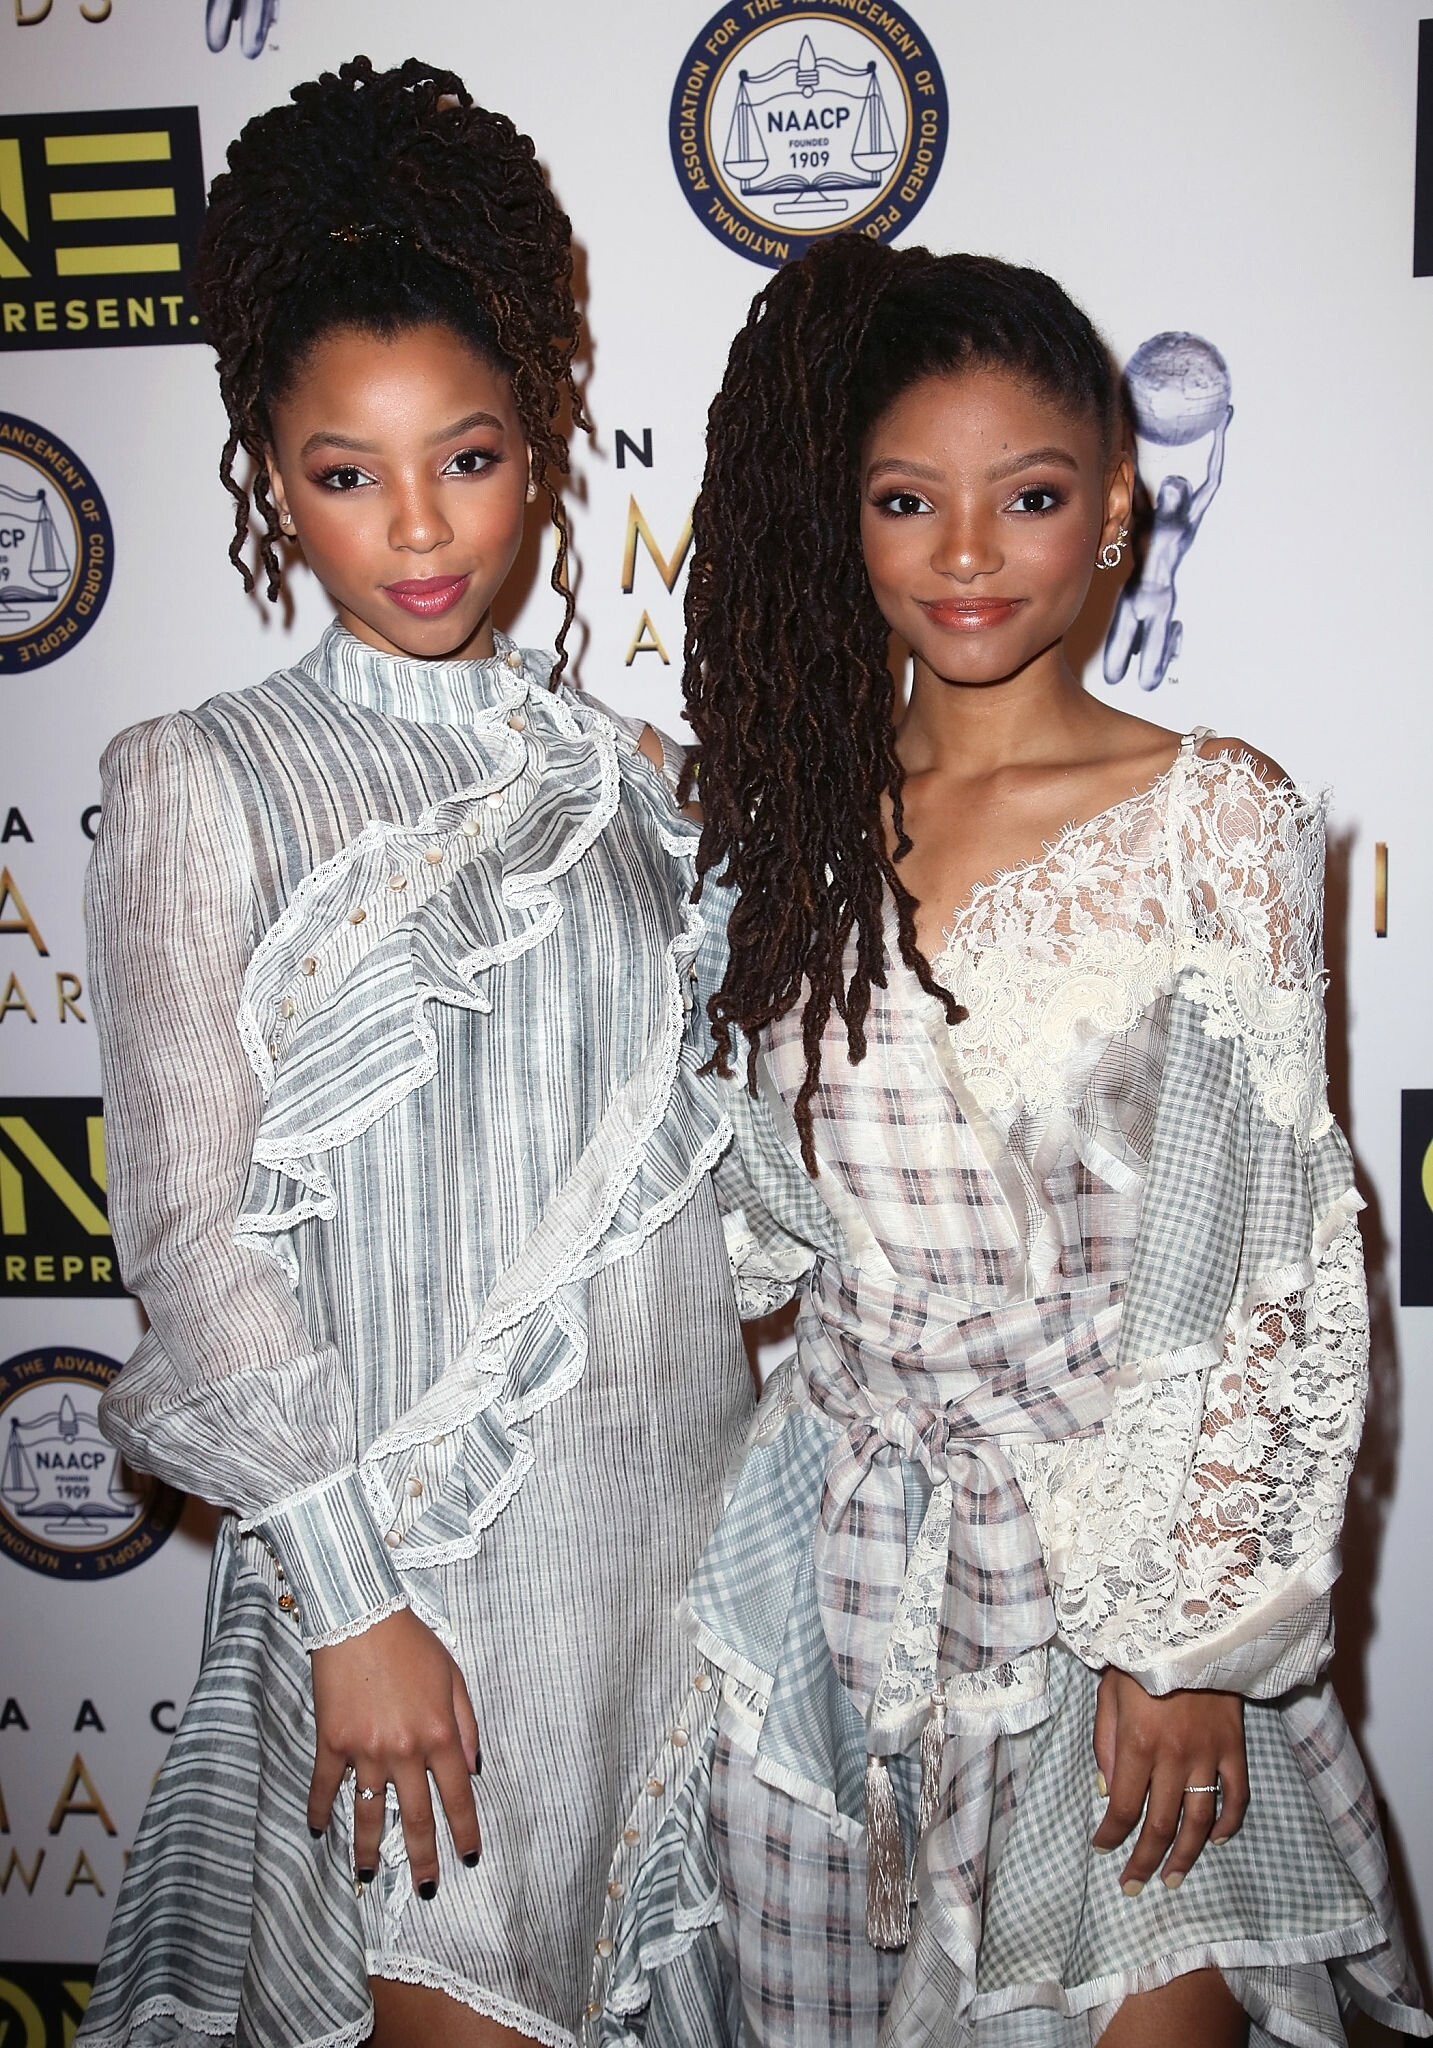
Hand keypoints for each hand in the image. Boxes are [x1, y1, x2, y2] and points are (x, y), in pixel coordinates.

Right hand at [308, 1607, 481, 1895]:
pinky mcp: (332, 1742)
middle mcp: (404, 1750)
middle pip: (415, 1817)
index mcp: (440, 1735)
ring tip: (369, 1875)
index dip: (464, 1830)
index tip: (468, 1857)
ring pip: (368, 1813)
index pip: (458, 1796)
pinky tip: (317, 1830)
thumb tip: (473, 1768)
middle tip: (427, 1888)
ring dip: (368, 1849)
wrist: (360, 1617)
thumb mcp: (454, 1677)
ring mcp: (365, 1750)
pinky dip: (319, 1810)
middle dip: (423, 1857)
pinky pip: (325, 1786)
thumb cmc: (411, 1643)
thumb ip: (467, 1724)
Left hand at [1092, 1669, 1247, 1892]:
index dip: (1112, 1836)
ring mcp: (1209, 1754)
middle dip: (1145, 1861)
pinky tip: (1219, 1841)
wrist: (1190, 1626)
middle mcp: (1174, 1756)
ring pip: (1200, 1820)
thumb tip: (1108, 1794)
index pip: (1124, 1807)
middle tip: (1134, 1886)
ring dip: (1185, 1855)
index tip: (1102, 1850)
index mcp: (1138, 1743)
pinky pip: (1237, 1796)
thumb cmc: (1140, 1656)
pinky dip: (1230, 1823)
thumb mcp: (1108, 1694)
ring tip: (1173, 1879)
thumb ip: (1106, 1746)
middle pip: (1160, 1824)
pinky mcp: (1235, 1747)